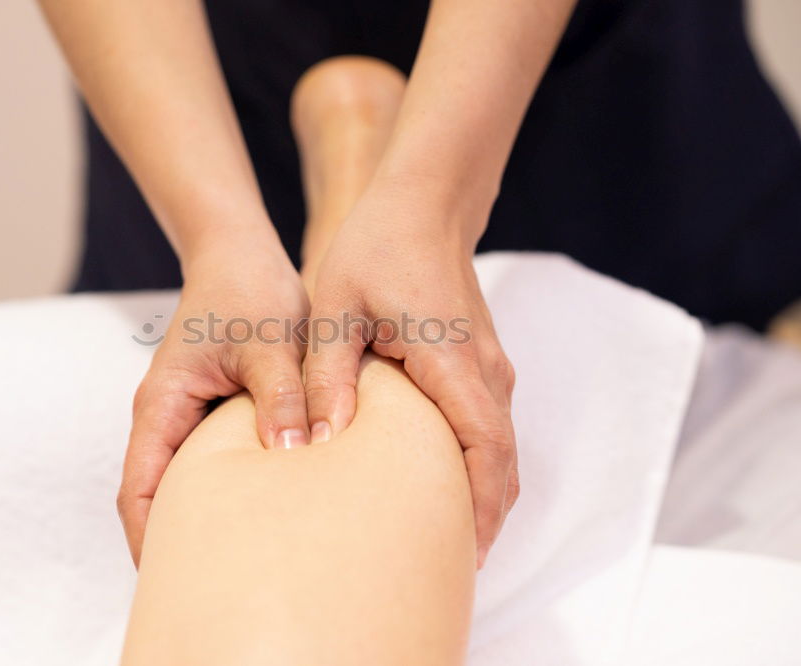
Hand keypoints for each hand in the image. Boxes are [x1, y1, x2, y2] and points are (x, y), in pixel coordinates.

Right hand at [118, 238, 310, 564]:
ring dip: (197, 514)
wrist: (239, 256)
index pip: (138, 488)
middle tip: (214, 575)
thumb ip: (281, 397)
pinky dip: (219, 486)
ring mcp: (182, 414)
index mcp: (162, 403)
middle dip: (172, 538)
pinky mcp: (204, 409)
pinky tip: (256, 503)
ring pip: (177, 479)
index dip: (148, 539)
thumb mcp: (270, 343)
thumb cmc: (248, 291)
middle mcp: (163, 415)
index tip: (173, 576)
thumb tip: (290, 454)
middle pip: (152, 494)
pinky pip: (202, 460)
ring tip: (236, 552)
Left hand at [303, 187, 518, 567]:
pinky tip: (440, 483)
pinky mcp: (480, 363)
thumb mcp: (335, 310)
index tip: (463, 552)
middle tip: (447, 563)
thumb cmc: (376, 248)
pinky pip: (489, 426)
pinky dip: (477, 464)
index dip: (480, 506)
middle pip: (503, 461)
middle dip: (483, 515)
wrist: (422, 204)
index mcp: (453, 362)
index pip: (486, 449)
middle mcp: (486, 370)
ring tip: (442, 535)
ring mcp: (490, 366)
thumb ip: (328, 377)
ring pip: (499, 447)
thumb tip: (319, 443)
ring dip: (480, 491)